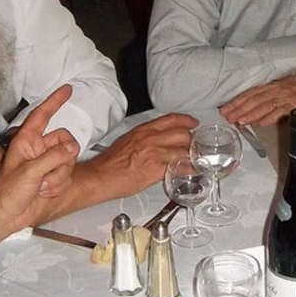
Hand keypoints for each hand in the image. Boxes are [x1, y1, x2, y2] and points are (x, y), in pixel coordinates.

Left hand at [0, 86, 79, 229]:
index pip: (43, 115)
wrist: (8, 216)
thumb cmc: (8, 193)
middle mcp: (38, 149)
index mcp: (27, 141)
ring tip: (41, 186)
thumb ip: (53, 157)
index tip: (67, 90)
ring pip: (68, 160)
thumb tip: (71, 148)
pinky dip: (58, 185)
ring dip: (58, 177)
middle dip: (62, 158)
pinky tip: (44, 192)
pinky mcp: (53, 176)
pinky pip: (67, 175)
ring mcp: (47, 163)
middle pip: (65, 141)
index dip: (55, 101)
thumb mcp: (30, 172)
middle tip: (50, 170)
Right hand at [76, 113, 196, 199]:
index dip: (186, 120)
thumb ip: (145, 138)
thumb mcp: (128, 140)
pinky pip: (180, 167)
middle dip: (191, 141)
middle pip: (183, 134)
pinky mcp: (157, 169)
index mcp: (144, 130)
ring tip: (193, 161)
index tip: (193, 123)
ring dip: (192, 157)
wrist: (102, 176)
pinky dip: (188, 170)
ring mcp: (155, 153)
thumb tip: (157, 141)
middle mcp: (151, 139)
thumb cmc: (111, 162)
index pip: (171, 119)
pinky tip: (189, 172)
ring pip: (185, 150)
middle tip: (193, 147)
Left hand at [221, 74, 295, 126]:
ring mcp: (285, 97)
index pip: (249, 94)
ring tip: (241, 121)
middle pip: (254, 100)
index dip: (236, 102)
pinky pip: (282, 111)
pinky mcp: (295, 104)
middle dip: (240, 109)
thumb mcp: (276, 87)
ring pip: (265, 105)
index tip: (225, 110)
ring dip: (252, 114)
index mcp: (268, 86)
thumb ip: (262, 97)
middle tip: (228, 117)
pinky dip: (271, 117)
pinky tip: (262, 123)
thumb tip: (246, 109)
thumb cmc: (294, 86)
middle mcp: (275, 90)